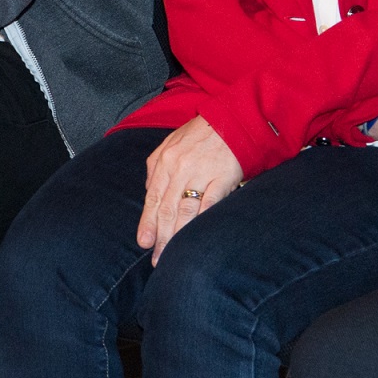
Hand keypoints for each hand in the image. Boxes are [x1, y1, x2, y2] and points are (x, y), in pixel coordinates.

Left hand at [136, 116, 243, 263]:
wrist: (233, 118)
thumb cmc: (202, 131)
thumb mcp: (171, 142)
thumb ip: (157, 166)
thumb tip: (150, 191)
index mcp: (165, 160)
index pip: (153, 197)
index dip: (148, 222)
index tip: (144, 242)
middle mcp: (179, 168)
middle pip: (167, 209)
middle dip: (160, 236)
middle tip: (157, 259)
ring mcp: (201, 173)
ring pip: (184, 211)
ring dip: (177, 236)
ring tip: (172, 255)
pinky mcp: (222, 177)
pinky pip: (209, 204)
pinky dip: (200, 222)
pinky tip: (195, 238)